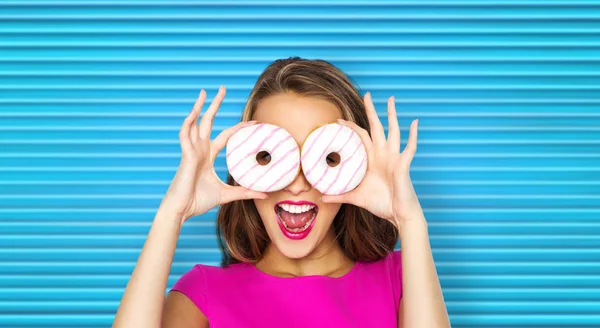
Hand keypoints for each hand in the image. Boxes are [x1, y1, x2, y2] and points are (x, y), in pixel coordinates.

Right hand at [160, 86, 267, 222]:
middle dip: (215, 104)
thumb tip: (264, 195)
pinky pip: (185, 135)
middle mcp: (199, 149)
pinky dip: (188, 122)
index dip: (239, 127)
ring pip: (195, 123)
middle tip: (223, 88)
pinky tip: (194, 112)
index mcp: (207, 155)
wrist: (182, 210)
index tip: (253, 121)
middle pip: (208, 121)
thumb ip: (245, 192)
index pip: (226, 135)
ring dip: (199, 107)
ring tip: (205, 92)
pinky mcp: (185, 156)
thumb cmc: (198, 201)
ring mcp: (191, 150)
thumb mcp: (227, 194)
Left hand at [322, 92, 423, 229]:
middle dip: (372, 111)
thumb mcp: (356, 197)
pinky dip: (413, 135)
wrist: (399, 215)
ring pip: (393, 131)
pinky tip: (414, 122)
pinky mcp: (403, 164)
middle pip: (377, 127)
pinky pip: (409, 147)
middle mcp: (383, 155)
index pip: (361, 137)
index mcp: (373, 159)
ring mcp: (394, 158)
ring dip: (392, 116)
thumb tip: (322, 198)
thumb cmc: (381, 204)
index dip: (352, 127)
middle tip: (368, 94)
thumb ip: (340, 195)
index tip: (339, 120)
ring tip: (391, 100)